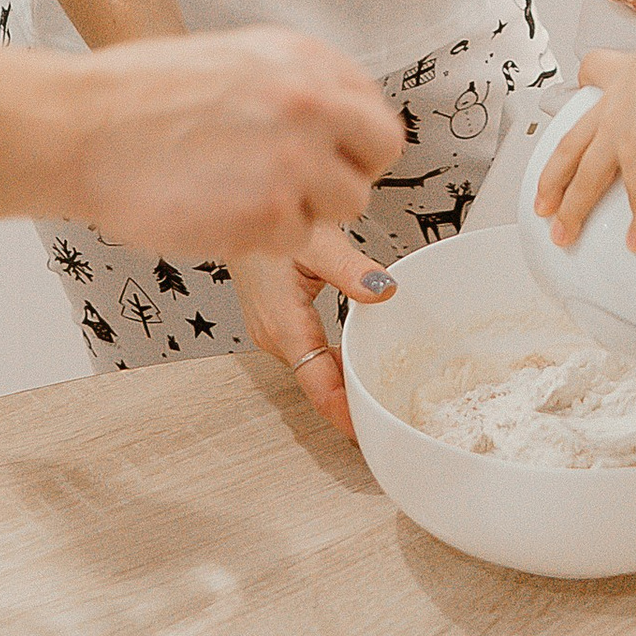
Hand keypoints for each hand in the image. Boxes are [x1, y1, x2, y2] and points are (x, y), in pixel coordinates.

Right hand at [70, 29, 402, 283]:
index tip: (328, 156)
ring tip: (244, 194)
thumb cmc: (142, 95)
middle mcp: (313, 105)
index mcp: (306, 61)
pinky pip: (297, 240)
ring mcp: (296, 162)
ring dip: (304, 210)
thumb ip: (297, 85)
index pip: (376, 114)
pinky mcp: (270, 216)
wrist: (83, 126)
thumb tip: (337, 117)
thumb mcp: (237, 60)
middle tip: (294, 185)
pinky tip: (220, 210)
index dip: (353, 144)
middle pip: (374, 162)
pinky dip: (264, 236)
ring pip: (343, 207)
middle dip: (341, 179)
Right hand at [228, 220, 397, 440]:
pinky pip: (309, 354)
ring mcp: (273, 331)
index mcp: (283, 325)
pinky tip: (355, 354)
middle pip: (317, 384)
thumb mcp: (317, 241)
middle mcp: (274, 335)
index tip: (371, 430)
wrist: (245, 205)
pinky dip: (333, 361)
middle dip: (351, 403)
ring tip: (380, 389)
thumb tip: (383, 292)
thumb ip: (351, 270)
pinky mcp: (277, 323)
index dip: (345, 413)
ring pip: (314, 370)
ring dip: (343, 381)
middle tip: (390, 413)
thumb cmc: (270, 216)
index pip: (318, 386)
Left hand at [534, 44, 635, 251]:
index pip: (596, 68)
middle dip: (554, 175)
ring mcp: (621, 135)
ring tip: (563, 231)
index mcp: (626, 74)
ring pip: (587, 178)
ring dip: (573, 209)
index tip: (581, 85)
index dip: (588, 78)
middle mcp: (615, 106)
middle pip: (572, 145)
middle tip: (543, 197)